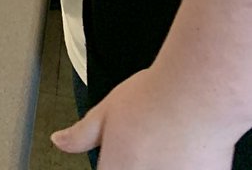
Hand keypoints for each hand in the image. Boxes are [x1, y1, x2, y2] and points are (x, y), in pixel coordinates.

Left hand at [51, 69, 236, 167]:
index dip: (113, 162)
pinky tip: (186, 148)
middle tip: (146, 141)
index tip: (122, 152)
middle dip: (137, 159)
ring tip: (167, 142)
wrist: (196, 94)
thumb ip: (80, 134)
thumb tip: (59, 141)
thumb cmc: (153, 100)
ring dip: (161, 162)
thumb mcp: (104, 112)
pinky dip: (183, 163)